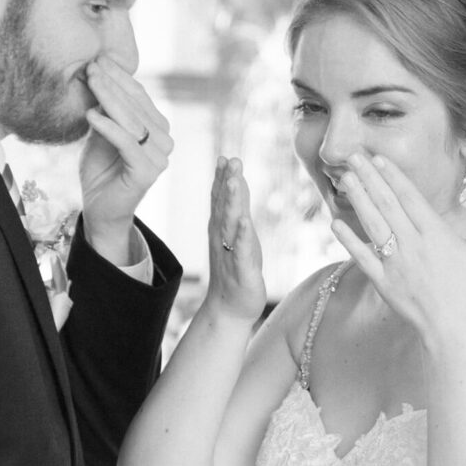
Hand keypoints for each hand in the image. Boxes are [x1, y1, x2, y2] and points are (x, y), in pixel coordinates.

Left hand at [81, 55, 172, 263]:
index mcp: (158, 129)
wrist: (100, 209)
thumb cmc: (101, 170)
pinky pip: (127, 144)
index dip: (120, 77)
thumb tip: (97, 75)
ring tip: (90, 81)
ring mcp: (160, 158)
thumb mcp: (101, 132)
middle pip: (137, 106)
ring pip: (133, 122)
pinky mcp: (148, 172)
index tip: (98, 59)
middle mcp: (165, 141)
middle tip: (92, 65)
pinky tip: (90, 115)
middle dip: (113, 84)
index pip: (140, 96)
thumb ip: (106, 110)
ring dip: (109, 99)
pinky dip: (108, 128)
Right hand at [205, 157, 265, 323]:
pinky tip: (244, 222)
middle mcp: (223, 237)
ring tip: (234, 182)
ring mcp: (230, 252)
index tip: (225, 157)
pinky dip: (242, 236)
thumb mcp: (238, 234)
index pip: (221, 199)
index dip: (222, 178)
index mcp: (223, 228)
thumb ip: (237, 207)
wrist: (229, 308)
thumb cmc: (236, 268)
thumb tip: (237, 179)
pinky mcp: (242, 269)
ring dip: (232, 202)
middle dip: (227, 182)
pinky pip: (241, 250)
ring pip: (231, 224)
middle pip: (224, 206)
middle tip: (230, 160)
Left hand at [331, 153, 465, 336]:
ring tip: (345, 179)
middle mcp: (414, 245)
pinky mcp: (382, 282)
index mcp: (437, 235)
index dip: (393, 176)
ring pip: (373, 225)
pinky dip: (348, 240)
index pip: (411, 198)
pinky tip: (335, 223)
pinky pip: (361, 257)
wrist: (453, 330)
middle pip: (388, 205)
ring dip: (358, 200)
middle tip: (354, 157)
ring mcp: (396, 263)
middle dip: (370, 179)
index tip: (379, 159)